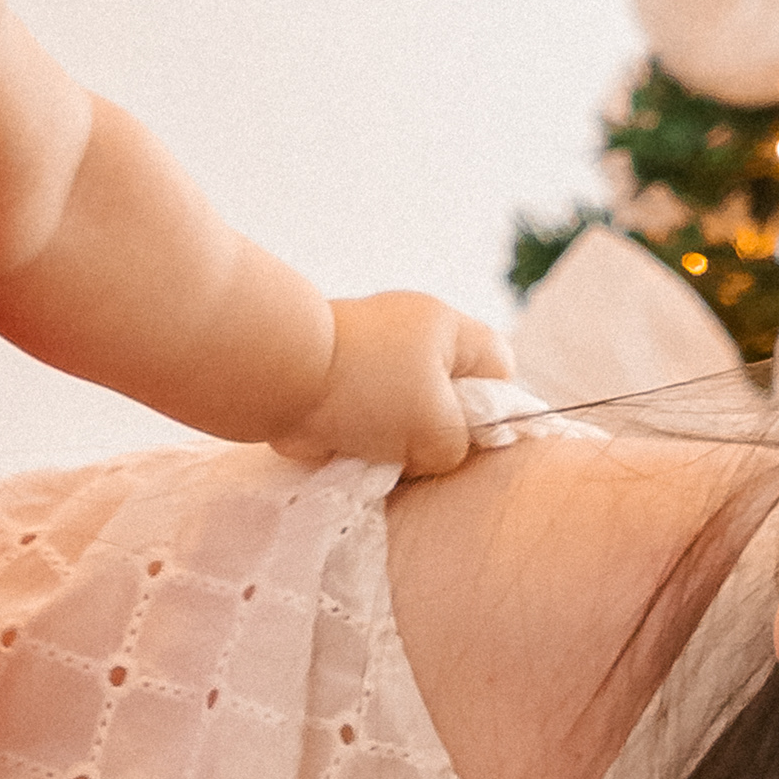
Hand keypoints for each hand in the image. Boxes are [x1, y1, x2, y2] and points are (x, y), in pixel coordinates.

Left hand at [274, 287, 512, 477]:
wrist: (279, 376)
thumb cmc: (369, 393)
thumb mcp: (437, 430)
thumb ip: (458, 443)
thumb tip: (440, 449)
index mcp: (446, 327)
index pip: (500, 364)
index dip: (495, 408)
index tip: (467, 438)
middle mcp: (410, 329)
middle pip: (448, 389)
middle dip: (437, 428)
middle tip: (420, 451)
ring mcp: (369, 347)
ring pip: (405, 407)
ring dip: (394, 437)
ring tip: (378, 451)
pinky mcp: (335, 370)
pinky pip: (365, 412)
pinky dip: (360, 433)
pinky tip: (350, 446)